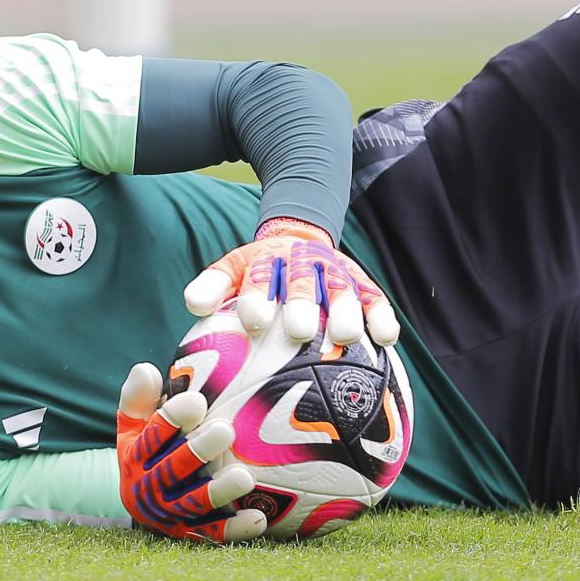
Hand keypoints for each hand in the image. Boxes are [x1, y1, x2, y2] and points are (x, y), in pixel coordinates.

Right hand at [116, 362, 264, 542]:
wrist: (140, 501)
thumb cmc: (147, 448)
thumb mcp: (134, 423)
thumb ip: (139, 397)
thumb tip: (146, 370)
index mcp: (136, 455)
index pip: (153, 435)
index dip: (173, 418)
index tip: (198, 400)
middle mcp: (148, 487)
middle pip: (173, 469)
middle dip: (198, 451)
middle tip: (226, 431)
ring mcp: (168, 513)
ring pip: (193, 504)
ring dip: (219, 491)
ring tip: (245, 477)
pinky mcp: (187, 534)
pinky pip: (212, 534)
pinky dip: (235, 529)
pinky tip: (259, 518)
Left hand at [183, 218, 399, 346]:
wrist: (298, 241)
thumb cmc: (259, 273)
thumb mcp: (233, 270)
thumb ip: (213, 286)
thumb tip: (192, 304)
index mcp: (267, 261)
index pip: (259, 276)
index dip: (258, 296)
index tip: (254, 320)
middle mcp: (302, 263)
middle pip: (302, 281)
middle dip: (302, 303)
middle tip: (300, 330)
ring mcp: (335, 271)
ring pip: (342, 288)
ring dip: (346, 309)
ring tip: (347, 336)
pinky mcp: (361, 282)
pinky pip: (375, 297)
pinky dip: (381, 315)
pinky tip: (386, 339)